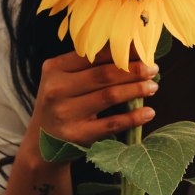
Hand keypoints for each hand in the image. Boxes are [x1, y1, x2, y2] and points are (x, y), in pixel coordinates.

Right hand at [19, 49, 157, 167]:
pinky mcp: (76, 135)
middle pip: (103, 74)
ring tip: (153, 87)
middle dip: (133, 70)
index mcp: (54, 68)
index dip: (122, 52)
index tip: (144, 51)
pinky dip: (134, 118)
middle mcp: (56, 89)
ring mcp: (65, 113)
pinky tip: (149, 112)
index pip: (93, 55)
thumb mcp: (65, 81)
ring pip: (109, 96)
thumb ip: (90, 66)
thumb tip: (133, 52)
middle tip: (153, 69)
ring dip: (136, 90)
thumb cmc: (62, 104)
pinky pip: (112, 124)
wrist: (41, 143)